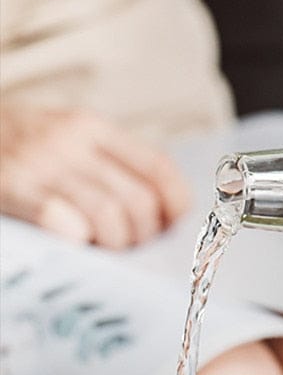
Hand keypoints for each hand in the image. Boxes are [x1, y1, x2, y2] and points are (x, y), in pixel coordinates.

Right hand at [0, 108, 190, 247]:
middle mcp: (70, 141)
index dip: (175, 204)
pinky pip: (60, 220)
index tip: (169, 224)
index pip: (158, 167)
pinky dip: (76, 237)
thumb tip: (162, 210)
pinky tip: (74, 241)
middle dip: (143, 234)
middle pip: (137, 200)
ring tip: (103, 247)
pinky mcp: (10, 186)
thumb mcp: (68, 138)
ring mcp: (39, 164)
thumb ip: (110, 163)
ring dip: (114, 243)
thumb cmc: (20, 145)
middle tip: (129, 244)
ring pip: (107, 215)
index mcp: (93, 127)